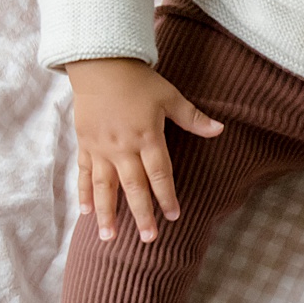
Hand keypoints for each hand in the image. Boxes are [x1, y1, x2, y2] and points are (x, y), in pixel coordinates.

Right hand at [67, 58, 223, 241]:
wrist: (99, 63)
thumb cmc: (138, 81)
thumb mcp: (170, 96)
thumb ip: (193, 118)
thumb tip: (220, 130)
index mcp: (147, 136)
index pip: (160, 173)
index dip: (167, 196)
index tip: (174, 216)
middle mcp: (123, 147)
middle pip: (133, 186)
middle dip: (141, 214)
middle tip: (148, 238)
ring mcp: (101, 148)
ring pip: (104, 186)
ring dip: (107, 213)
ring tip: (109, 237)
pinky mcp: (85, 144)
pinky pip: (83, 173)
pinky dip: (83, 193)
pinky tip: (85, 213)